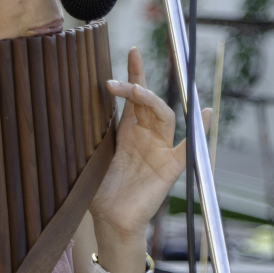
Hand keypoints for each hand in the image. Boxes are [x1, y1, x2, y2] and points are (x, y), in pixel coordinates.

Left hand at [90, 47, 210, 243]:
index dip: (135, 74)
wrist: (110, 221)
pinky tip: (205, 113)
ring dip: (150, 101)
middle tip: (117, 82)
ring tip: (135, 90)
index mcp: (128, 133)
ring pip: (163, 116)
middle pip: (149, 102)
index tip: (133, 51)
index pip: (134, 97)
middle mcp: (147, 137)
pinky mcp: (171, 167)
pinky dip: (200, 129)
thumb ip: (91, 136)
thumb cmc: (99, 192)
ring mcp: (161, 150)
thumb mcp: (89, 158)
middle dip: (136, 86)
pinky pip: (189, 146)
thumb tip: (68, 110)